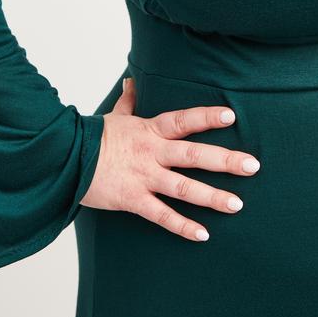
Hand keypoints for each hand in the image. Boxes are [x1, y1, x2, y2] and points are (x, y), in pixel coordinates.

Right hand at [79, 76, 260, 241]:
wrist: (65, 158)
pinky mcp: (133, 199)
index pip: (183, 120)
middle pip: (193, 154)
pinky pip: (162, 215)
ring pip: (183, 187)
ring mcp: (143, 177)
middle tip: (252, 165)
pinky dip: (182, 226)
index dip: (206, 117)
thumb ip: (129, 102)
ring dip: (212, 196)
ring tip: (237, 204)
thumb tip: (131, 82)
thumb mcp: (114, 117)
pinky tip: (203, 234)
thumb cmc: (92, 137)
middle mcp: (152, 153)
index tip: (231, 115)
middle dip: (224, 160)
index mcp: (150, 130)